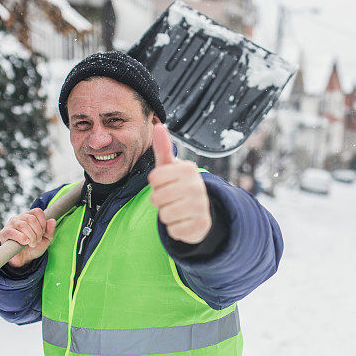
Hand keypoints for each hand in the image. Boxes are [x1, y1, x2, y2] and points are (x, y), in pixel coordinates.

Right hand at [0, 208, 55, 266]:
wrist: (24, 259)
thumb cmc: (33, 247)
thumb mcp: (46, 240)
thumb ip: (50, 231)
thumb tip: (52, 220)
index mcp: (29, 216)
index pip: (37, 211)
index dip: (43, 222)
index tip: (43, 233)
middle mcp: (19, 218)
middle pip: (31, 218)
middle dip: (38, 232)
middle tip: (37, 240)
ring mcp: (10, 224)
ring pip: (23, 225)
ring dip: (31, 236)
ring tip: (32, 243)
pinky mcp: (4, 233)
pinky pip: (12, 232)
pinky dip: (21, 238)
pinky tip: (24, 243)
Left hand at [148, 124, 211, 243]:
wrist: (200, 210)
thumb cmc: (179, 185)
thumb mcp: (170, 167)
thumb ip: (163, 148)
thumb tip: (158, 125)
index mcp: (188, 169)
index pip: (154, 178)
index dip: (155, 184)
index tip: (166, 183)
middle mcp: (197, 186)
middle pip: (157, 198)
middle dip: (159, 201)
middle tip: (170, 198)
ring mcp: (201, 207)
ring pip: (164, 215)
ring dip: (166, 215)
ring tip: (177, 209)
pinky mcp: (200, 226)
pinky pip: (173, 230)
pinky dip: (174, 228)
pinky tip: (183, 220)